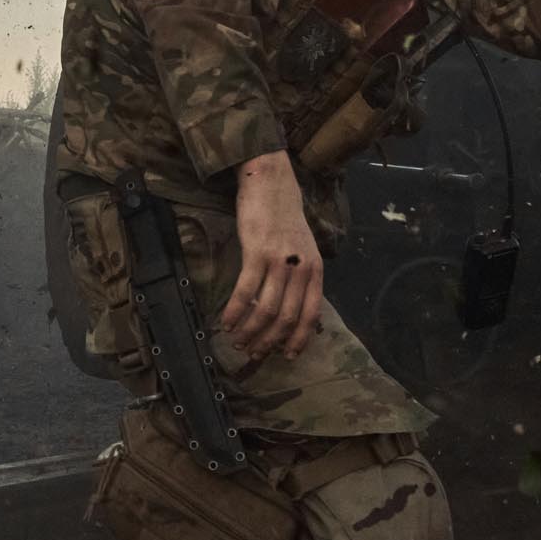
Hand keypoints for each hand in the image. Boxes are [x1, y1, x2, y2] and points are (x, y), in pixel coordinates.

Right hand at [221, 150, 323, 358]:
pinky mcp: (257, 253)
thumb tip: (292, 310)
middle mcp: (301, 269)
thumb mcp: (304, 249)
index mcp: (315, 270)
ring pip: (265, 309)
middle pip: (286, 318)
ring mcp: (280, 261)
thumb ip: (301, 277)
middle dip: (269, 341)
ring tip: (237, 340)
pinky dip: (234, 311)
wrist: (271, 184)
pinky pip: (245, 292)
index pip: (311, 314)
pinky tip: (225, 321)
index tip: (286, 355)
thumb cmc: (284, 218)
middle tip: (253, 353)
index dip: (298, 339)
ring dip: (250, 331)